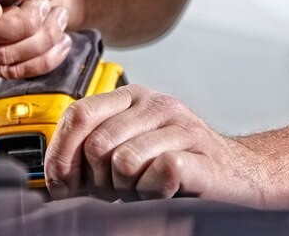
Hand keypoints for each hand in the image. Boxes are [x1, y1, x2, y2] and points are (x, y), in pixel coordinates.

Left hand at [44, 85, 265, 205]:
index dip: (62, 154)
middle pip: (97, 143)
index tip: (62, 183)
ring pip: (124, 161)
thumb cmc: (173, 163)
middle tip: (115, 191)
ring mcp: (179, 125)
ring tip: (142, 189)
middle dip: (97, 180)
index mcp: (129, 97)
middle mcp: (153, 103)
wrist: (235, 174)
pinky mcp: (201, 152)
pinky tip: (163, 189)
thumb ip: (91, 149)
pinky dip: (154, 191)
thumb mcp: (127, 148)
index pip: (79, 114)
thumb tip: (53, 175)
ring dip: (127, 189)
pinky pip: (160, 172)